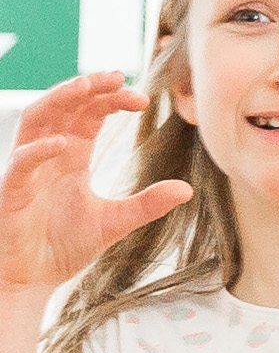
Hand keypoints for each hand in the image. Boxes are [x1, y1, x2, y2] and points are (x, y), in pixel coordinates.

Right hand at [2, 75, 192, 298]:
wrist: (30, 276)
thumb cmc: (62, 245)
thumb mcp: (115, 222)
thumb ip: (147, 203)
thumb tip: (186, 188)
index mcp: (72, 157)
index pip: (89, 115)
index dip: (111, 100)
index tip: (141, 97)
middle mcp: (48, 155)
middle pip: (64, 107)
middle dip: (88, 88)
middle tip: (117, 76)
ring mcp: (27, 169)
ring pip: (36, 120)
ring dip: (58, 100)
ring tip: (86, 87)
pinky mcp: (12, 190)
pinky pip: (21, 162)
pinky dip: (39, 150)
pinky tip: (63, 144)